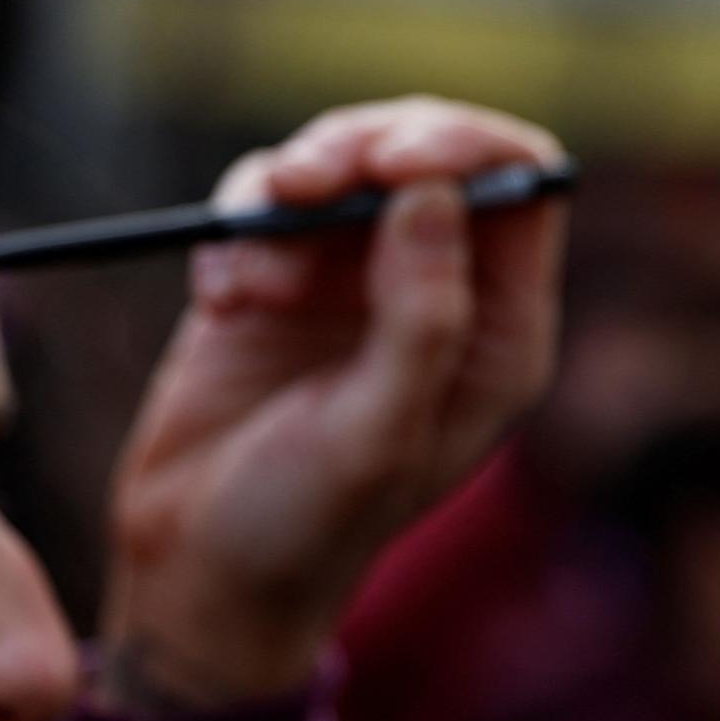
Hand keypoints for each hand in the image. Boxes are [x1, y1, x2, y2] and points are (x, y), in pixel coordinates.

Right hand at [100, 98, 567, 713]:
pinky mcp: (277, 278)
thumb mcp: (374, 434)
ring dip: (289, 192)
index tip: (395, 160)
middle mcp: (438, 296)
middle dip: (364, 150)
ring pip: (342, 163)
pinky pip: (265, 199)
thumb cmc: (303, 528)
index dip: (467, 147)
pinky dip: (239, 228)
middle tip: (303, 183)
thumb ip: (420, 316)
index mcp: (498, 335)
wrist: (196, 573)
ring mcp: (355, 283)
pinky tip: (222, 298)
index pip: (522, 184)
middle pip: (428, 152)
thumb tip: (435, 191)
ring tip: (251, 281)